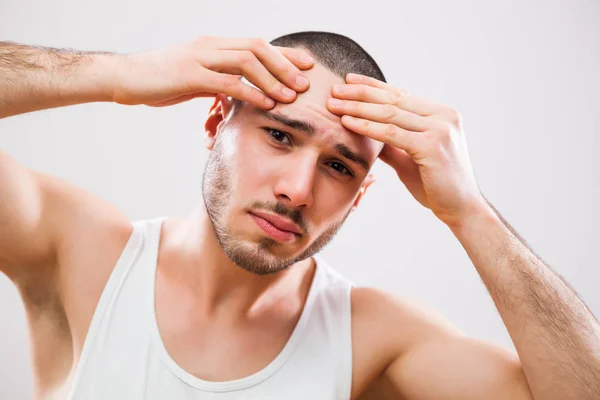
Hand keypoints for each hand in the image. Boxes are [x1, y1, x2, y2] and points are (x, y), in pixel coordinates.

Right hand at [112, 36, 313, 107]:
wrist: (124, 78)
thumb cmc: (159, 81)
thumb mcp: (194, 79)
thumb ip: (216, 81)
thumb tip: (236, 91)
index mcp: (213, 45)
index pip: (255, 44)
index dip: (283, 54)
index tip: (305, 65)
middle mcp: (210, 46)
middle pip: (257, 47)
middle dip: (285, 64)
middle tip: (305, 82)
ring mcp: (200, 57)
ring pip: (246, 61)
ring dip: (273, 78)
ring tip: (291, 96)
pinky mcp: (190, 74)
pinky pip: (227, 82)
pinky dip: (251, 92)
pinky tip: (266, 103)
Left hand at [326, 73, 487, 226]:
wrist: (461, 209)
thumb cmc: (436, 186)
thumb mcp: (410, 158)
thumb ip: (391, 143)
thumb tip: (366, 131)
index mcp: (441, 114)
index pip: (401, 95)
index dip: (373, 86)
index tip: (349, 79)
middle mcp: (443, 116)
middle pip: (393, 99)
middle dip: (360, 93)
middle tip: (334, 88)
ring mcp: (439, 129)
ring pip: (389, 113)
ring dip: (358, 107)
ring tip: (333, 104)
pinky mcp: (432, 146)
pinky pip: (391, 133)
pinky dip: (366, 127)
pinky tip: (347, 122)